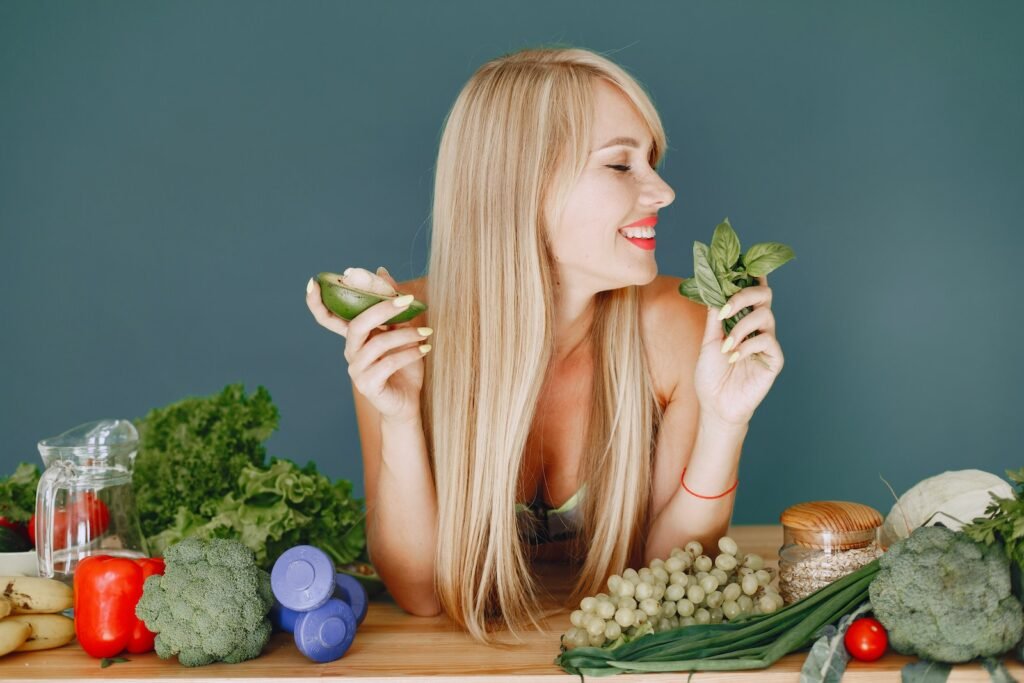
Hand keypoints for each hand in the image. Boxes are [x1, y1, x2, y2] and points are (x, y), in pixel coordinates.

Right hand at [305, 267, 430, 422]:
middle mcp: (350, 352)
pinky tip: (425, 348)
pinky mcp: (367, 386)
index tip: (313, 282)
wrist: (409, 402)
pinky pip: (388, 364)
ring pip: (377, 344)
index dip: (316, 302)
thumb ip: (391, 305)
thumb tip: (381, 270)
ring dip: (406, 335)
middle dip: (382, 309)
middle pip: (357, 325)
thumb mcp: (400, 331)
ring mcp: (356, 370)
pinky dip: (409, 353)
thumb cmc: (403, 365)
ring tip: (427, 332)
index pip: (328, 318)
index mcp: (354, 337)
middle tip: (407, 300)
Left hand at [693, 275, 783, 425]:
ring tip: (726, 346)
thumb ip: (714, 315)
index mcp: (742, 319)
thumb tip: (715, 285)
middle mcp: (758, 327)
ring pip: (765, 316)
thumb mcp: (708, 340)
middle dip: (744, 295)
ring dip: (741, 327)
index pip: (752, 291)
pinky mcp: (774, 359)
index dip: (750, 275)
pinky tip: (734, 357)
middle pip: (764, 295)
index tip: (737, 266)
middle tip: (725, 309)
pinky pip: (767, 341)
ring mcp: (767, 342)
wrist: (715, 404)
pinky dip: (748, 345)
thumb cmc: (711, 374)